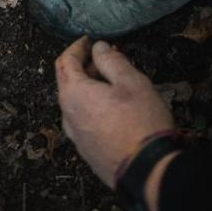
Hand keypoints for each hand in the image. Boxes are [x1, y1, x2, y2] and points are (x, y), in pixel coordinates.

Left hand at [54, 38, 177, 210]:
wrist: (146, 170)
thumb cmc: (141, 122)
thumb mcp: (132, 82)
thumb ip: (111, 61)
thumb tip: (98, 48)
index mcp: (74, 93)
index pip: (65, 61)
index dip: (77, 47)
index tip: (88, 40)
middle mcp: (67, 114)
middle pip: (67, 82)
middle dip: (83, 66)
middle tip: (104, 59)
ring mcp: (75, 135)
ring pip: (75, 102)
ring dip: (88, 88)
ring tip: (111, 83)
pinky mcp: (86, 150)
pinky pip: (83, 120)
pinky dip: (92, 107)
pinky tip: (111, 108)